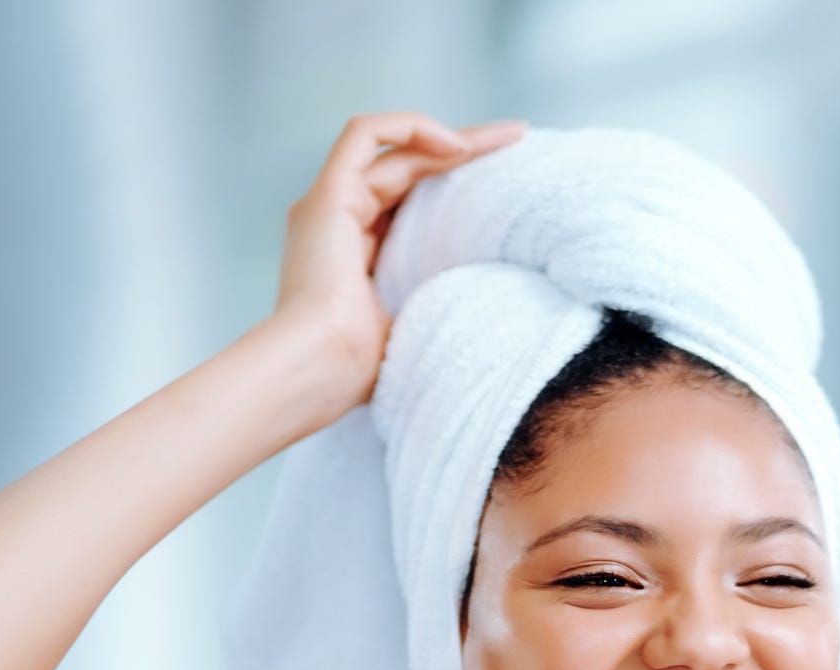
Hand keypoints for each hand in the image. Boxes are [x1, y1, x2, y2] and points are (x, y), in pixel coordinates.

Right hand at [269, 110, 527, 427]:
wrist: (320, 371)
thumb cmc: (365, 369)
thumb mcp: (418, 323)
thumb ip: (441, 297)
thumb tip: (498, 296)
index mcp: (360, 252)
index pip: (413, 200)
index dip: (459, 184)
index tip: (513, 181)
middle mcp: (341, 220)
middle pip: (409, 167)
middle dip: (466, 149)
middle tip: (518, 137)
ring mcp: (330, 204)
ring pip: (392, 146)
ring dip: (450, 135)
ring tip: (503, 138)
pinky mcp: (327, 195)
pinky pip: (364, 134)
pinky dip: (409, 128)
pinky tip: (457, 146)